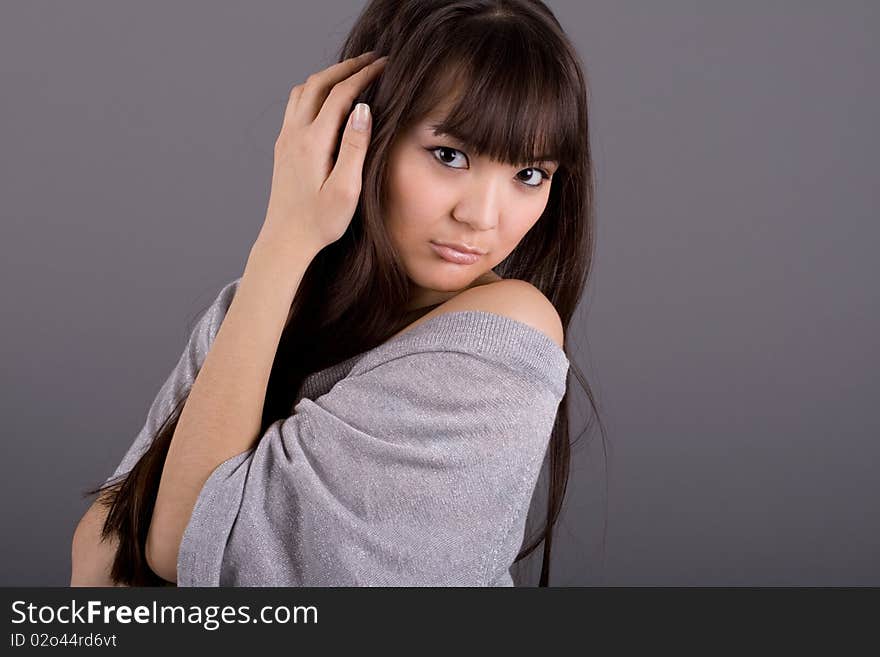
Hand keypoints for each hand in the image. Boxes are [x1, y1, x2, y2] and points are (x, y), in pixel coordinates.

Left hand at [260, 51, 388, 254]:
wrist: (286, 239)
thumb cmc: (321, 221)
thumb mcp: (346, 189)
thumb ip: (355, 147)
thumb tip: (363, 109)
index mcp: (313, 141)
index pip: (341, 94)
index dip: (364, 75)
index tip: (384, 65)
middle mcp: (295, 133)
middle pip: (319, 83)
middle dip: (346, 67)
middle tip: (371, 59)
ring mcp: (285, 138)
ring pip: (303, 90)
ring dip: (328, 76)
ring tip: (351, 72)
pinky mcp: (283, 146)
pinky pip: (296, 105)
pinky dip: (314, 90)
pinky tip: (326, 98)